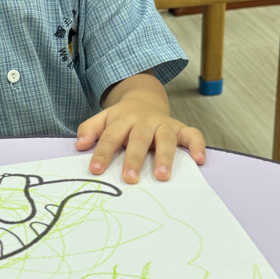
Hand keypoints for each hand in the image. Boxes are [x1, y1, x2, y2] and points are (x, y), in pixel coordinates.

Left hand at [75, 79, 204, 182]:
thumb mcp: (103, 119)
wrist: (144, 99)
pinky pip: (193, 134)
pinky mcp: (181, 128)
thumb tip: (79, 144)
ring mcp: (164, 124)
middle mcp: (145, 121)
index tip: (96, 170)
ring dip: (164, 157)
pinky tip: (199, 160)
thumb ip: (90, 129)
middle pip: (139, 138)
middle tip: (130, 178)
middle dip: (134, 158)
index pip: (111, 136)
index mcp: (123, 119)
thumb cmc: (122, 118)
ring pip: (165, 138)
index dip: (103, 153)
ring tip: (162, 176)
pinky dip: (198, 145)